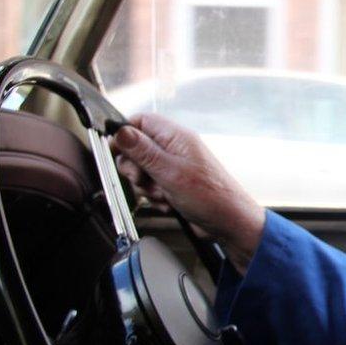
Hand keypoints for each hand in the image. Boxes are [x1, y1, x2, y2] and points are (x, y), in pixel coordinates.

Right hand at [111, 113, 263, 273]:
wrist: (229, 222)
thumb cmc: (211, 196)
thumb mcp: (170, 172)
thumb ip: (143, 151)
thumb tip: (120, 131)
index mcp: (176, 137)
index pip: (141, 121)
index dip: (124, 135)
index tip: (116, 151)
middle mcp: (175, 149)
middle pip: (136, 149)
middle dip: (135, 169)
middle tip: (144, 179)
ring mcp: (175, 168)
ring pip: (142, 171)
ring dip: (147, 187)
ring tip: (164, 194)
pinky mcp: (175, 185)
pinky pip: (153, 187)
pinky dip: (156, 198)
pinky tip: (170, 203)